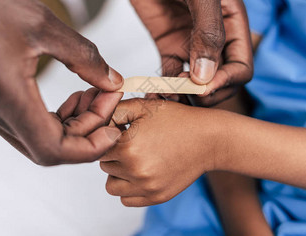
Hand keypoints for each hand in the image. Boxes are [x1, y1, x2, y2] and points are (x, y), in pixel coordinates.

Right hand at [0, 0, 122, 164]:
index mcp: (6, 96)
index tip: (114, 125)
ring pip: (38, 137)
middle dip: (87, 130)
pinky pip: (27, 121)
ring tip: (93, 93)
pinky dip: (56, 115)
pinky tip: (72, 93)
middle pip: (48, 149)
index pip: (53, 150)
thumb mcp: (45, 24)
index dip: (89, 146)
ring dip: (73, 123)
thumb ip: (84, 58)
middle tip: (107, 97)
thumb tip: (113, 83)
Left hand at [100, 98, 215, 206]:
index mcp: (128, 146)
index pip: (98, 146)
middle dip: (113, 154)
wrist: (209, 139)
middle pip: (104, 165)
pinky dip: (129, 188)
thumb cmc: (178, 120)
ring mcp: (146, 186)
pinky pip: (126, 199)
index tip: (121, 132)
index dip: (108, 137)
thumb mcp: (145, 106)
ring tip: (135, 159)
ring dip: (118, 173)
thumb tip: (96, 119)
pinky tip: (142, 172)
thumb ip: (115, 110)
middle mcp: (135, 170)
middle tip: (133, 143)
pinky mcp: (156, 197)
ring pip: (111, 185)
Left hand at [112, 0, 252, 105]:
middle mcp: (215, 38)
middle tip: (182, 94)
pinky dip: (164, 88)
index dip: (226, 82)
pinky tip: (153, 94)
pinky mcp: (169, 45)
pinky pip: (171, 75)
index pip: (241, 67)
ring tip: (164, 98)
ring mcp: (191, 44)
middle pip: (219, 80)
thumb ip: (208, 30)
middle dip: (204, 92)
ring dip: (183, 96)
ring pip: (195, 83)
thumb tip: (207, 75)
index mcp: (233, 24)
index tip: (203, 86)